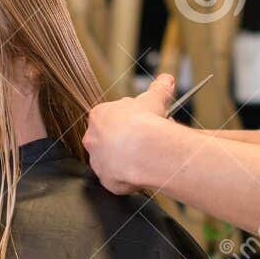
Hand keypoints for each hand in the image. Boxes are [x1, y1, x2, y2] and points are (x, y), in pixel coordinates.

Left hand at [84, 73, 175, 194]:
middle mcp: (92, 138)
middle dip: (124, 140)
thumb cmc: (144, 121)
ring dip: (125, 159)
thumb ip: (159, 88)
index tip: (141, 123)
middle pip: (107, 139)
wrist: (144, 149)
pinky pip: (117, 179)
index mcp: (99, 116)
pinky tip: (142, 172)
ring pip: (111, 161)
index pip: (110, 117)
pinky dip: (129, 177)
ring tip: (145, 157)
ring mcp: (97, 161)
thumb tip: (166, 79)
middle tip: (144, 140)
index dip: (127, 120)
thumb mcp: (154, 98)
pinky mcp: (106, 180)